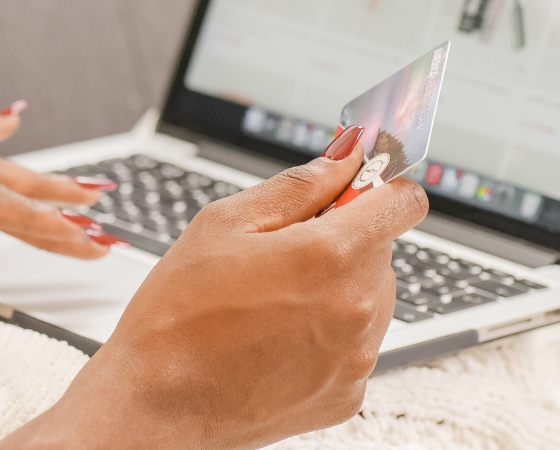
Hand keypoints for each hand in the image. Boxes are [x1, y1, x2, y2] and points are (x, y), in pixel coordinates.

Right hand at [0, 138, 427, 449]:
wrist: (155, 406)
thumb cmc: (178, 315)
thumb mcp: (226, 222)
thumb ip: (300, 183)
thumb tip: (346, 154)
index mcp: (331, 255)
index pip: (404, 202)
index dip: (381, 185)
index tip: (358, 186)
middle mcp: (357, 308)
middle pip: (381, 248)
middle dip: (343, 238)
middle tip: (282, 252)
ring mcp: (356, 357)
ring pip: (370, 295)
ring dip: (338, 286)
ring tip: (273, 301)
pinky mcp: (347, 393)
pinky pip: (356, 342)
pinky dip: (329, 332)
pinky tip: (277, 337)